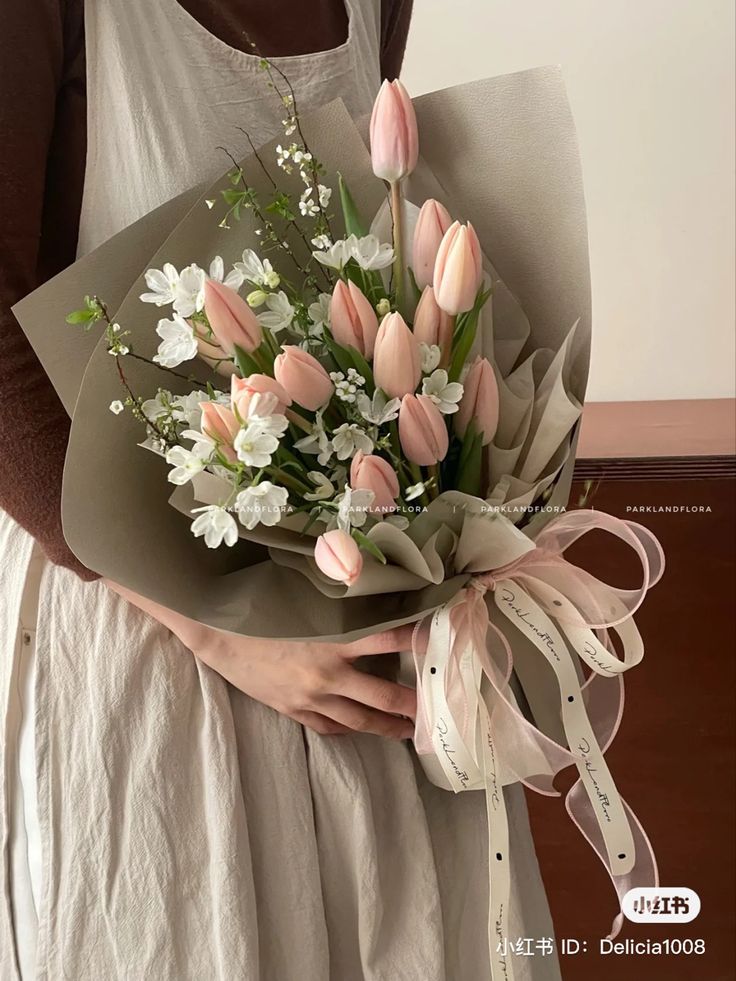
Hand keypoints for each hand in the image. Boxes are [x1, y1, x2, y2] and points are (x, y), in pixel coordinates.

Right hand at [104, 580, 415, 739]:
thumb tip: (369, 575)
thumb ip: (338, 595)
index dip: (418, 640)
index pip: (390, 640)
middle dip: (413, 703)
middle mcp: (329, 675)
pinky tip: (358, 729)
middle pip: (383, 696)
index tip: (443, 638)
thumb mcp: (304, 595)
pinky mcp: (294, 710)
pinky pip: (328, 727)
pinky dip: (346, 729)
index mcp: (335, 640)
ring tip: (410, 731)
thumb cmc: (261, 605)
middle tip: (436, 707)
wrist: (218, 634)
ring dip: (388, 726)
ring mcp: (311, 698)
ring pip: (359, 720)